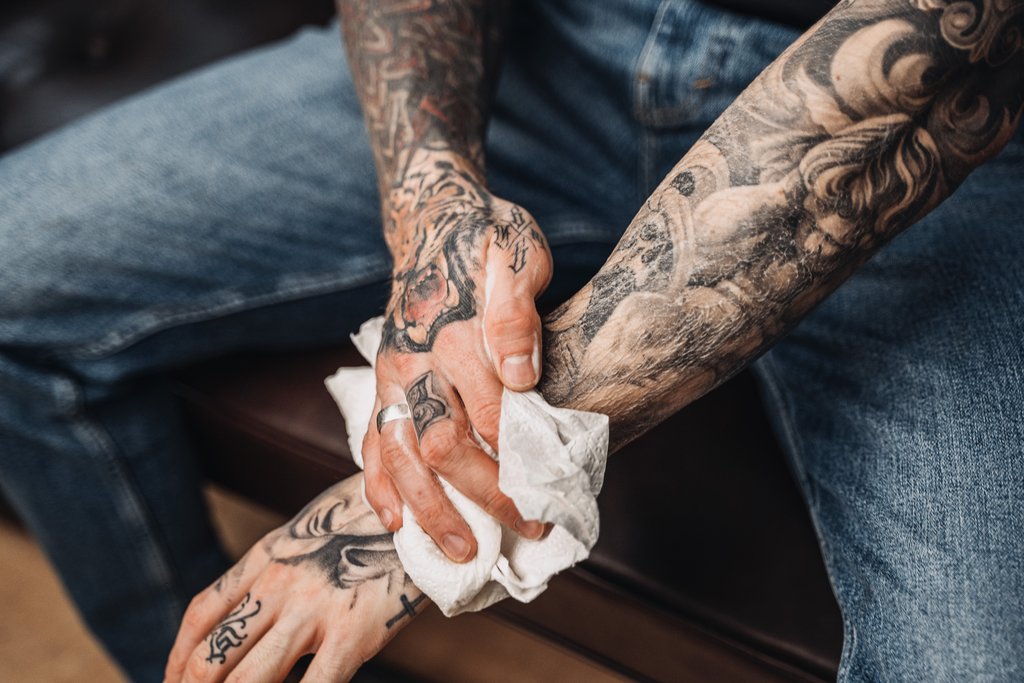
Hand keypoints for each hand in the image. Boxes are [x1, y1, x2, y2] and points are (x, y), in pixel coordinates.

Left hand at [164, 475, 424, 682]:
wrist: (425, 502)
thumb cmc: (376, 518)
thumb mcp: (316, 529)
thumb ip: (284, 564)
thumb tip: (261, 604)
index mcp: (269, 555)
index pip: (203, 614)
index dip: (178, 658)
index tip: (174, 681)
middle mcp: (280, 584)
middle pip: (213, 657)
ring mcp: (314, 611)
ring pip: (248, 680)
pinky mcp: (353, 634)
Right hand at [363, 150, 551, 561]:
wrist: (431, 220)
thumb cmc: (485, 240)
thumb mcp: (517, 254)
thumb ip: (517, 315)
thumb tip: (521, 377)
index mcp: (453, 331)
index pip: (490, 413)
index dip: (520, 459)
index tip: (552, 493)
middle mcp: (414, 360)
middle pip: (443, 444)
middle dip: (486, 493)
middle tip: (530, 525)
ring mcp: (391, 376)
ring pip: (400, 454)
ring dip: (428, 507)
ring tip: (459, 550)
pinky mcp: (380, 383)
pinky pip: (369, 440)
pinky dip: (378, 484)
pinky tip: (394, 522)